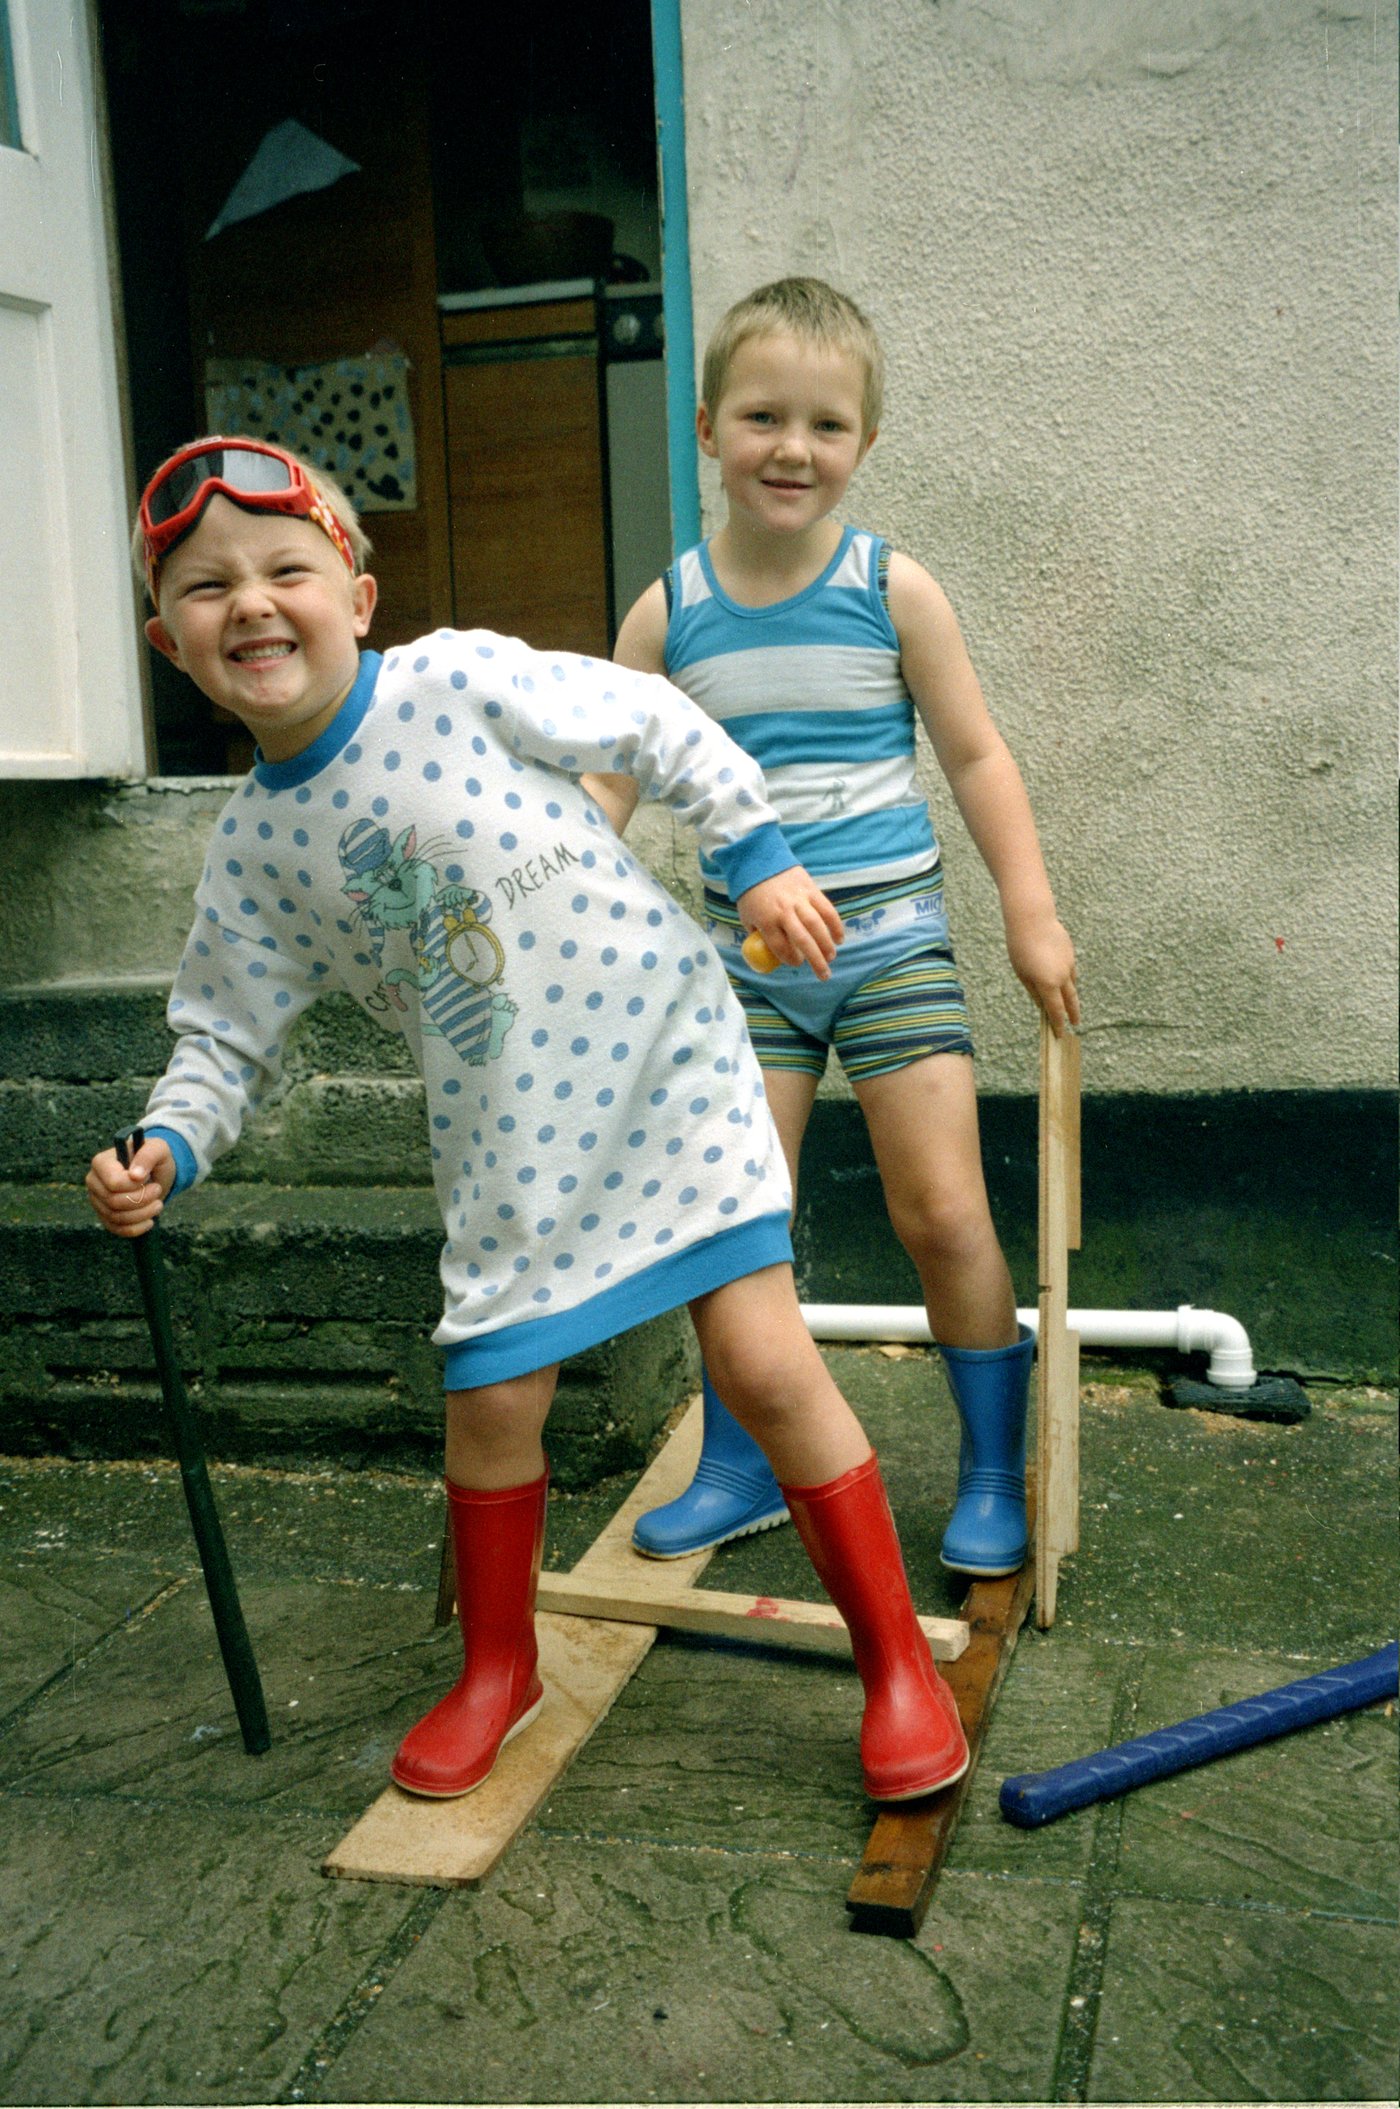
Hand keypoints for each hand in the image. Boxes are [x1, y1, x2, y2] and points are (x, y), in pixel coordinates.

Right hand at [86, 1136, 175, 1238]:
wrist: (156, 1173)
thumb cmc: (154, 1158)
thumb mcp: (158, 1149)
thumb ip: (147, 1155)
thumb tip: (135, 1175)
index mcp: (101, 1162)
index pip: (113, 1183)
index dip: (135, 1186)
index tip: (148, 1178)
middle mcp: (94, 1182)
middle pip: (114, 1202)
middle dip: (142, 1199)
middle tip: (158, 1190)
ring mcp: (98, 1201)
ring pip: (116, 1217)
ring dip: (143, 1214)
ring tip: (158, 1204)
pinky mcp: (105, 1217)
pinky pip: (117, 1230)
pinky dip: (137, 1228)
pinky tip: (149, 1220)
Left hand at [736, 869, 844, 980]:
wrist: (757, 860)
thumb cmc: (751, 892)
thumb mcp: (747, 916)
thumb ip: (759, 934)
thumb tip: (770, 954)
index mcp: (766, 919)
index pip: (781, 947)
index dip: (790, 959)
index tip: (796, 963)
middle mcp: (783, 911)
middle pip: (803, 940)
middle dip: (816, 960)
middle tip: (824, 975)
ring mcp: (799, 899)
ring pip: (817, 926)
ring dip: (827, 944)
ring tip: (832, 956)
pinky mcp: (810, 889)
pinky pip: (826, 909)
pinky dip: (835, 924)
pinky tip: (839, 937)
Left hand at [1006, 912, 1079, 1035]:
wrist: (1032, 919)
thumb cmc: (1020, 947)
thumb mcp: (1022, 973)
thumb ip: (1033, 991)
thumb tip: (1042, 1004)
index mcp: (1048, 984)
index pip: (1056, 1011)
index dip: (1058, 1024)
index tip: (1061, 1034)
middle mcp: (1062, 976)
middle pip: (1070, 1000)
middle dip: (1073, 1014)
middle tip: (1076, 1024)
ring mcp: (1068, 964)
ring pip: (1072, 985)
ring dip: (1071, 996)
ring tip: (1070, 1006)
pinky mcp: (1070, 954)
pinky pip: (1071, 972)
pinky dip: (1068, 980)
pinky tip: (1063, 981)